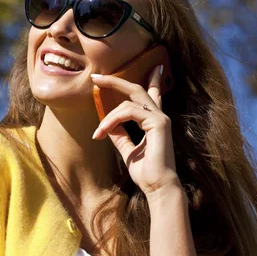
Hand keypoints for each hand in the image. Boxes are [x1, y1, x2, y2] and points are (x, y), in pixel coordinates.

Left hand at [91, 65, 180, 197]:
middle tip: (96, 78)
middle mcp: (159, 116)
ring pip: (127, 102)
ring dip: (108, 116)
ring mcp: (160, 118)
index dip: (148, 79)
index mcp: (154, 121)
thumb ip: (120, 135)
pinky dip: (113, 120)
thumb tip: (107, 124)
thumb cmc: (146, 172)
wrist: (158, 187)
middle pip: (136, 89)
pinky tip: (104, 131)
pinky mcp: (158, 123)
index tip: (144, 68)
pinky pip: (128, 112)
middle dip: (115, 81)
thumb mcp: (128, 150)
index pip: (153, 93)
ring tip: (99, 132)